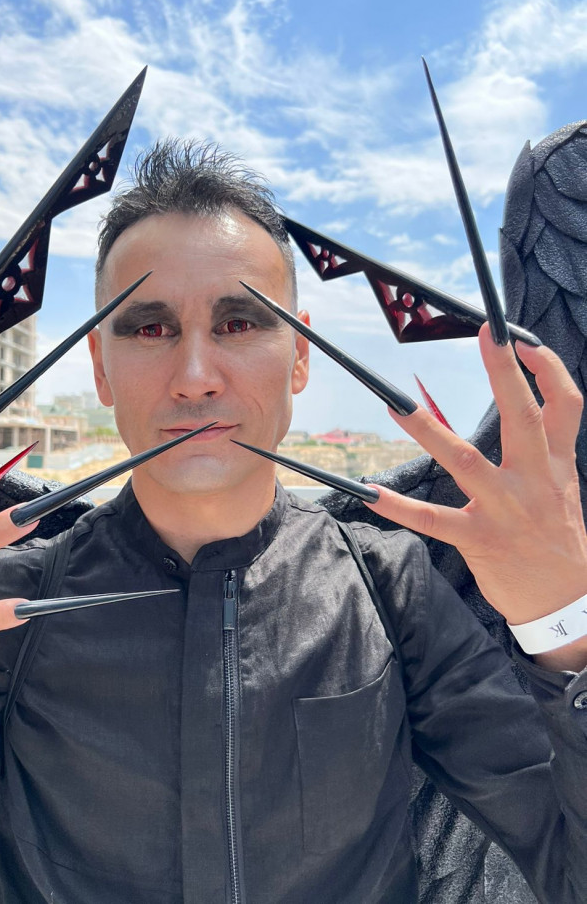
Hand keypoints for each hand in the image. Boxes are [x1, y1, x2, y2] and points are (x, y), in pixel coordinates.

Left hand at [366, 324, 586, 669]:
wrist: (570, 605)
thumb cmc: (559, 539)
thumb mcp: (565, 488)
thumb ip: (547, 450)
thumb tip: (530, 407)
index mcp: (558, 464)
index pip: (565, 405)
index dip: (548, 369)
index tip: (523, 339)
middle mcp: (535, 480)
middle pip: (524, 417)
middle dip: (506, 373)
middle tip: (488, 332)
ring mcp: (506, 509)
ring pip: (465, 460)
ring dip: (427, 430)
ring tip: (395, 405)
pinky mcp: (480, 539)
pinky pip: (433, 519)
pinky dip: (399, 506)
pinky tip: (369, 493)